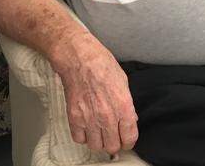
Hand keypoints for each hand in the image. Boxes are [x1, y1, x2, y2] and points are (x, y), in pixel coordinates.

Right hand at [50, 30, 139, 156]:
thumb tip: (130, 119)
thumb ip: (127, 104)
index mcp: (123, 106)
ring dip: (99, 141)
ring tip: (99, 132)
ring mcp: (89, 119)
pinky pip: (79, 139)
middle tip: (113, 136)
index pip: (130, 137)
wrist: (79, 58)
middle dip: (115, 143)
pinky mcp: (74, 118)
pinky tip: (86, 127)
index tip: (127, 140)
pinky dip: (83, 136)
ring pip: (96, 146)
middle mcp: (107, 116)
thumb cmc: (102, 64)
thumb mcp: (123, 82)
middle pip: (112, 146)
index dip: (129, 141)